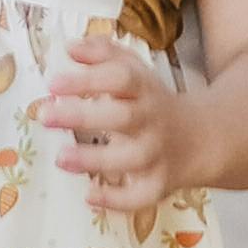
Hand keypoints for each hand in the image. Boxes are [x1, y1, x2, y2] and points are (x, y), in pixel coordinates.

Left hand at [41, 29, 189, 215]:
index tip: (53, 82)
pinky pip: (142, 196)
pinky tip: (90, 196)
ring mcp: (158, 154)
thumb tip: (70, 48)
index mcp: (144, 90)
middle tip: (46, 115)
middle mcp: (153, 120)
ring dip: (96, 159)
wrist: (202, 139)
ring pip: (132, 158)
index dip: (88, 79)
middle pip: (124, 116)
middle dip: (83, 116)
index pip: (121, 78)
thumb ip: (103, 55)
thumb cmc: (152, 103)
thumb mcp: (134, 71)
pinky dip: (118, 200)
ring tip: (60, 158)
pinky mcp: (160, 184)